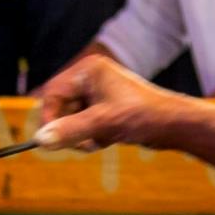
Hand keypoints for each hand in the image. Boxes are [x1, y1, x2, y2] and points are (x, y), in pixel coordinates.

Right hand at [35, 54, 186, 152]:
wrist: (175, 125)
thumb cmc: (143, 116)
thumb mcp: (103, 124)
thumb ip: (69, 131)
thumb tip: (39, 140)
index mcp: (88, 70)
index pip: (53, 93)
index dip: (50, 118)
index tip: (52, 140)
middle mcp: (92, 79)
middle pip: (61, 107)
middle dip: (71, 128)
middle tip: (84, 143)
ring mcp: (99, 94)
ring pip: (73, 119)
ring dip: (83, 135)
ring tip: (102, 139)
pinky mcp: (106, 109)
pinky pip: (86, 125)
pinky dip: (93, 136)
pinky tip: (110, 139)